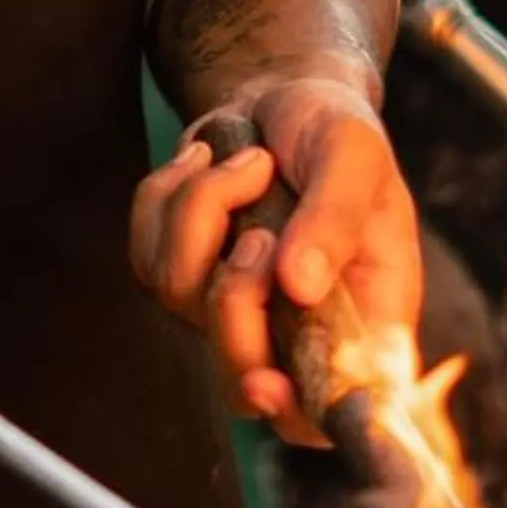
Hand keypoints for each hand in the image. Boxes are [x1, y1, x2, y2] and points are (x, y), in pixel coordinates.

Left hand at [128, 72, 421, 442]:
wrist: (284, 92)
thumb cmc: (335, 129)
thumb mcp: (356, 157)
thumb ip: (336, 219)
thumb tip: (298, 287)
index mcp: (361, 320)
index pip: (330, 410)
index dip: (295, 415)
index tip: (265, 385)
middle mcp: (295, 329)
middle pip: (238, 378)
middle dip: (234, 299)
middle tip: (261, 232)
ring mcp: (231, 306)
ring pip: (181, 296)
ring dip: (207, 211)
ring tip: (249, 165)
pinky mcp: (181, 272)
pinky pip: (144, 253)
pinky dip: (168, 195)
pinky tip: (204, 161)